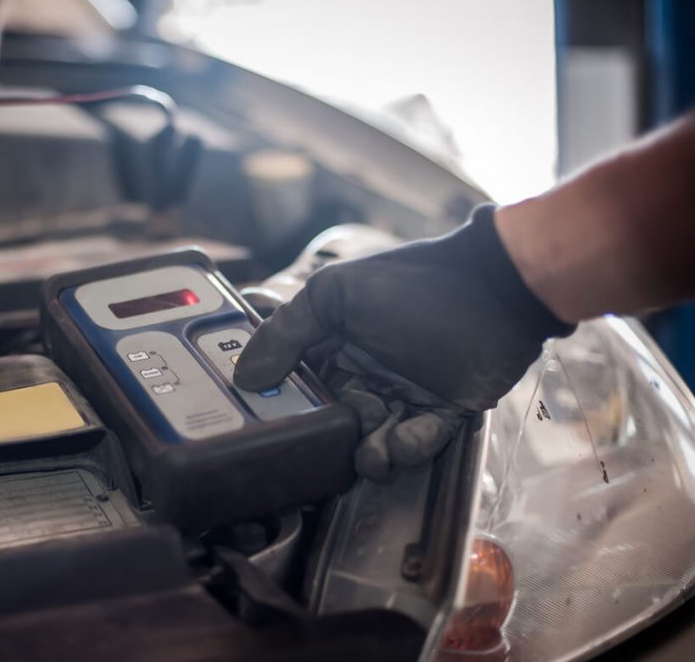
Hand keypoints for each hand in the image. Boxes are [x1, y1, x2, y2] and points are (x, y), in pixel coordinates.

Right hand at [234, 206, 574, 480]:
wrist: (493, 289)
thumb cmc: (411, 284)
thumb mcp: (333, 295)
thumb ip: (285, 332)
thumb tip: (246, 376)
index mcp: (335, 342)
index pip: (300, 382)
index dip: (285, 404)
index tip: (273, 423)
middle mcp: (366, 369)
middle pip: (336, 417)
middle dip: (332, 436)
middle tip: (333, 441)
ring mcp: (404, 391)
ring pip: (376, 436)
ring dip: (372, 452)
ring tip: (373, 455)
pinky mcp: (443, 411)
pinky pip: (420, 441)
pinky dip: (410, 448)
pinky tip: (403, 444)